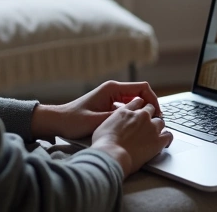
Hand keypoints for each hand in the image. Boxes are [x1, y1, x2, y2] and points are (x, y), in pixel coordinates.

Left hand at [30, 80, 163, 139]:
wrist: (57, 121)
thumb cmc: (73, 120)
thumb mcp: (98, 120)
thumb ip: (118, 117)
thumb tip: (138, 116)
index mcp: (112, 89)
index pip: (143, 88)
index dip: (154, 100)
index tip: (158, 114)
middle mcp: (113, 90)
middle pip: (141, 94)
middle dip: (151, 108)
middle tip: (156, 123)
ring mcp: (111, 97)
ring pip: (135, 102)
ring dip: (143, 112)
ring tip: (148, 127)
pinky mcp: (108, 105)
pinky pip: (127, 108)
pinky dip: (134, 116)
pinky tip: (135, 128)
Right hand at [90, 96, 172, 176]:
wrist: (111, 154)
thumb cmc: (103, 143)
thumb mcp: (102, 125)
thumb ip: (112, 121)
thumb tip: (114, 125)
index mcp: (126, 111)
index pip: (137, 102)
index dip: (139, 107)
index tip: (138, 112)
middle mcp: (141, 116)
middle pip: (151, 109)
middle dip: (149, 115)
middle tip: (147, 123)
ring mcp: (151, 127)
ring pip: (161, 121)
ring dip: (158, 126)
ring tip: (155, 133)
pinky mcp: (158, 140)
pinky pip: (169, 135)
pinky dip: (167, 137)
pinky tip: (165, 142)